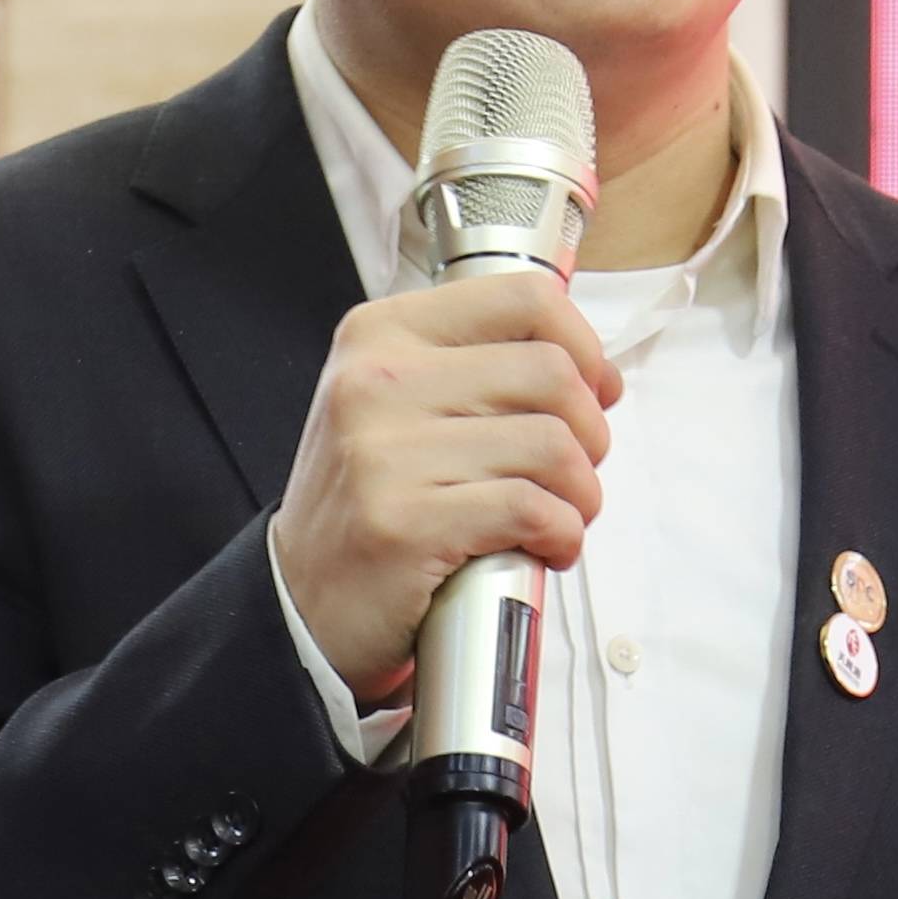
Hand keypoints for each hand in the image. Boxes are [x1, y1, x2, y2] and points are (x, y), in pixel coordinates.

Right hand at [272, 272, 623, 700]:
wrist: (302, 599)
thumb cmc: (373, 499)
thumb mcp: (402, 403)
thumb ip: (482, 368)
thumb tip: (595, 372)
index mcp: (383, 333)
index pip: (525, 299)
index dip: (584, 347)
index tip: (592, 392)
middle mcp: (377, 380)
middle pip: (551, 373)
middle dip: (590, 431)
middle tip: (572, 472)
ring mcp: (385, 452)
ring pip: (551, 444)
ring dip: (581, 493)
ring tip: (559, 516)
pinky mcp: (404, 524)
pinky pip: (531, 509)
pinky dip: (562, 534)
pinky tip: (545, 547)